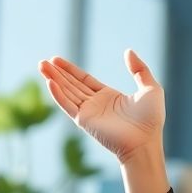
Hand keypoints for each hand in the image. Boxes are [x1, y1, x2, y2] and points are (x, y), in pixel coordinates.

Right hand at [37, 50, 164, 164]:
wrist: (145, 141)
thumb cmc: (150, 119)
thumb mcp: (150, 88)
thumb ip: (139, 69)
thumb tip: (128, 51)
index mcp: (108, 97)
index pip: (84, 80)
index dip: (70, 70)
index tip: (56, 60)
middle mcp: (95, 104)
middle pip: (71, 84)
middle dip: (57, 73)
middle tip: (43, 61)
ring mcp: (88, 113)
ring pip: (67, 92)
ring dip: (53, 79)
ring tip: (41, 66)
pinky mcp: (84, 121)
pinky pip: (68, 105)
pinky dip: (58, 94)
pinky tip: (50, 82)